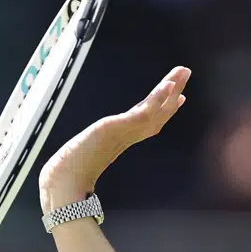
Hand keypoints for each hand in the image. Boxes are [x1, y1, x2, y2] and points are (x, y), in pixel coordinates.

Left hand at [38, 66, 189, 213]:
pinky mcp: (119, 128)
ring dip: (171, 89)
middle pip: (158, 113)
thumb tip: (81, 153)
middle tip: (186, 73)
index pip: (149, 121)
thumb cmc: (70, 171)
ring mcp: (126, 132)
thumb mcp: (85, 152)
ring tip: (183, 72)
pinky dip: (157, 98)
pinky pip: (144, 111)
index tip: (180, 98)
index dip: (165, 109)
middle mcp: (128, 136)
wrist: (65, 179)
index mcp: (121, 140)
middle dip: (173, 94)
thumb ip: (90, 149)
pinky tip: (167, 86)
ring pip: (156, 109)